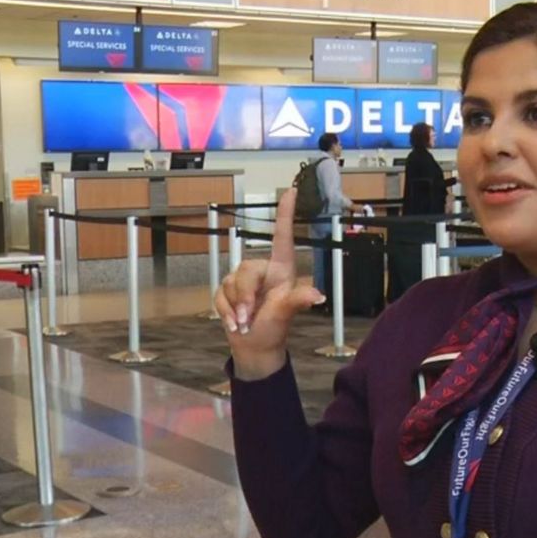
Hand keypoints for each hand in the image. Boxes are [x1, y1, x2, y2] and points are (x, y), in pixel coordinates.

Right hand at [215, 189, 324, 379]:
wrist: (255, 347)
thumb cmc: (275, 327)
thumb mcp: (286, 314)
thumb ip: (297, 301)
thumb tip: (317, 295)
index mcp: (281, 269)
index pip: (283, 237)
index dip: (285, 214)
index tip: (290, 191)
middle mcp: (262, 270)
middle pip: (246, 270)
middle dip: (244, 296)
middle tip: (249, 317)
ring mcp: (243, 280)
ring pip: (230, 283)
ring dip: (236, 307)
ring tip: (245, 322)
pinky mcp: (227, 291)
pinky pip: (219, 294)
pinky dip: (225, 312)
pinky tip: (234, 323)